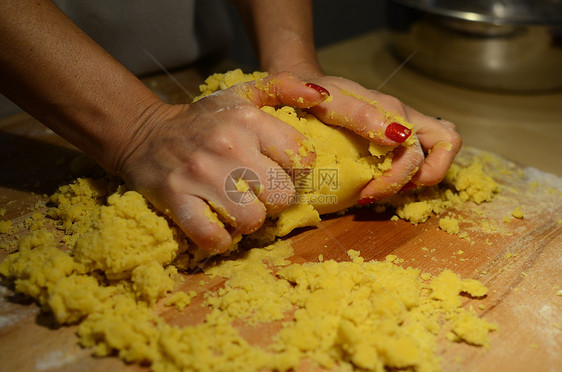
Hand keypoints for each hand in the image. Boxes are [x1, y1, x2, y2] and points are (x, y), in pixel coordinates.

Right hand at [115, 72, 328, 254]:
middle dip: (274, 199)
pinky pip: (213, 236)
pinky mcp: (176, 199)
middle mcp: (227, 145)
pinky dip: (220, 239)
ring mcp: (200, 174)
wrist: (146, 133)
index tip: (281, 169)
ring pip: (252, 220)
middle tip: (259, 193)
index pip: (301, 157)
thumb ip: (285, 87)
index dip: (297, 170)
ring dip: (249, 221)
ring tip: (239, 209)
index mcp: (248, 119)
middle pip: (281, 195)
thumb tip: (322, 96)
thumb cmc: (205, 119)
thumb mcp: (243, 94)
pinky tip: (219, 227)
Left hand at [303, 76, 461, 201]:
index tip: (366, 191)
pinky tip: (377, 179)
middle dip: (412, 180)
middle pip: (444, 150)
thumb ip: (361, 114)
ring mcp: (407, 128)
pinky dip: (406, 174)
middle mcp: (408, 118)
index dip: (399, 178)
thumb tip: (399, 136)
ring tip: (377, 187)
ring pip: (437, 155)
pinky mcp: (399, 138)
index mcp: (395, 111)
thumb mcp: (332, 100)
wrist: (306, 91)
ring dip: (413, 178)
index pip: (419, 152)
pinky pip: (421, 158)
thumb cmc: (319, 95)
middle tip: (373, 192)